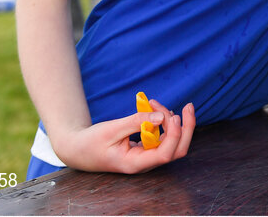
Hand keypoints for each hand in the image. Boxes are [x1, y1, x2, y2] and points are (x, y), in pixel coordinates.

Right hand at [50, 98, 195, 173]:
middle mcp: (145, 163)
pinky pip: (162, 137)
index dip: (173, 135)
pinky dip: (163, 122)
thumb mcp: (111, 129)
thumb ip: (136, 122)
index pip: (165, 154)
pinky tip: (155, 108)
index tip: (171, 115)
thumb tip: (161, 116)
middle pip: (177, 150)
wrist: (78, 150)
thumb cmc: (91, 142)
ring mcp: (147, 157)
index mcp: (135, 164)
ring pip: (172, 142)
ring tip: (155, 103)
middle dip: (186, 128)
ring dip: (171, 121)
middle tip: (188, 106)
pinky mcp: (146, 149)